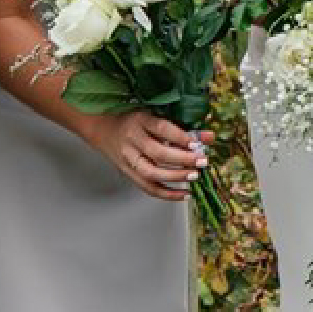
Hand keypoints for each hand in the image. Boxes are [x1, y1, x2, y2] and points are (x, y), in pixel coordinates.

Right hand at [87, 111, 210, 201]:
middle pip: (157, 153)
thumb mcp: (154, 117)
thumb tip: (209, 137)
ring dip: (175, 177)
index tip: (197, 143)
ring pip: (151, 172)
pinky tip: (183, 194)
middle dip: (182, 159)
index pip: (161, 128)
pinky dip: (166, 193)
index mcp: (140, 120)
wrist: (102, 128)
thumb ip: (182, 128)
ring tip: (194, 177)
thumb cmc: (133, 121)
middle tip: (201, 161)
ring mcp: (128, 158)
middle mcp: (132, 140)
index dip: (180, 137)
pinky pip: (147, 187)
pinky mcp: (128, 173)